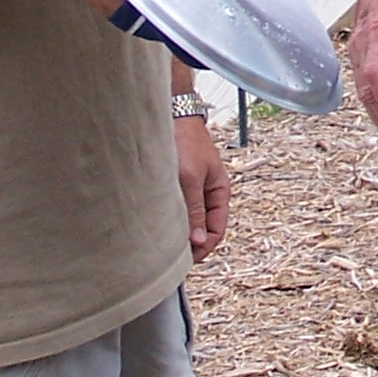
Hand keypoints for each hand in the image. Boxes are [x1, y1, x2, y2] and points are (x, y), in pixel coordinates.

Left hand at [177, 114, 228, 260]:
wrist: (172, 117)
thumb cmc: (186, 142)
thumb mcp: (191, 178)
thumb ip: (195, 209)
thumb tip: (198, 241)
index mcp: (220, 192)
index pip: (217, 230)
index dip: (204, 247)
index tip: (186, 259)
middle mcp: (208, 194)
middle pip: (203, 228)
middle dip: (191, 243)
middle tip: (172, 257)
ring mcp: (193, 190)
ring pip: (189, 220)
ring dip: (180, 232)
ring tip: (163, 243)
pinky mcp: (179, 186)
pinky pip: (178, 210)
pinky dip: (171, 219)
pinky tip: (158, 224)